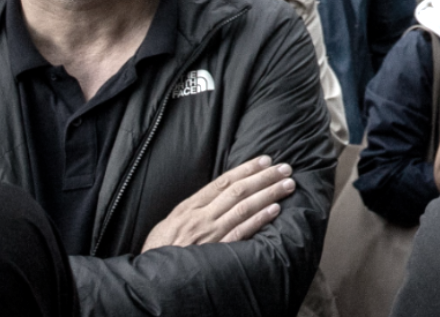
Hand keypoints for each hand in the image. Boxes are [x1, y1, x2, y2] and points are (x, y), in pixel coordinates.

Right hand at [142, 156, 295, 249]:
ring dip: (268, 194)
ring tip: (287, 185)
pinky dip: (259, 219)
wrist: (152, 279)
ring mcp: (210, 235)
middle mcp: (201, 218)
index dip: (246, 169)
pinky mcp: (217, 251)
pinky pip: (241, 232)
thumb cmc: (160, 250)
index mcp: (189, 208)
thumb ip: (192, 209)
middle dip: (264, 177)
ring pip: (244, 208)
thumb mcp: (170, 223)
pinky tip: (275, 210)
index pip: (223, 182)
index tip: (266, 160)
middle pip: (238, 191)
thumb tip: (216, 194)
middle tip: (285, 168)